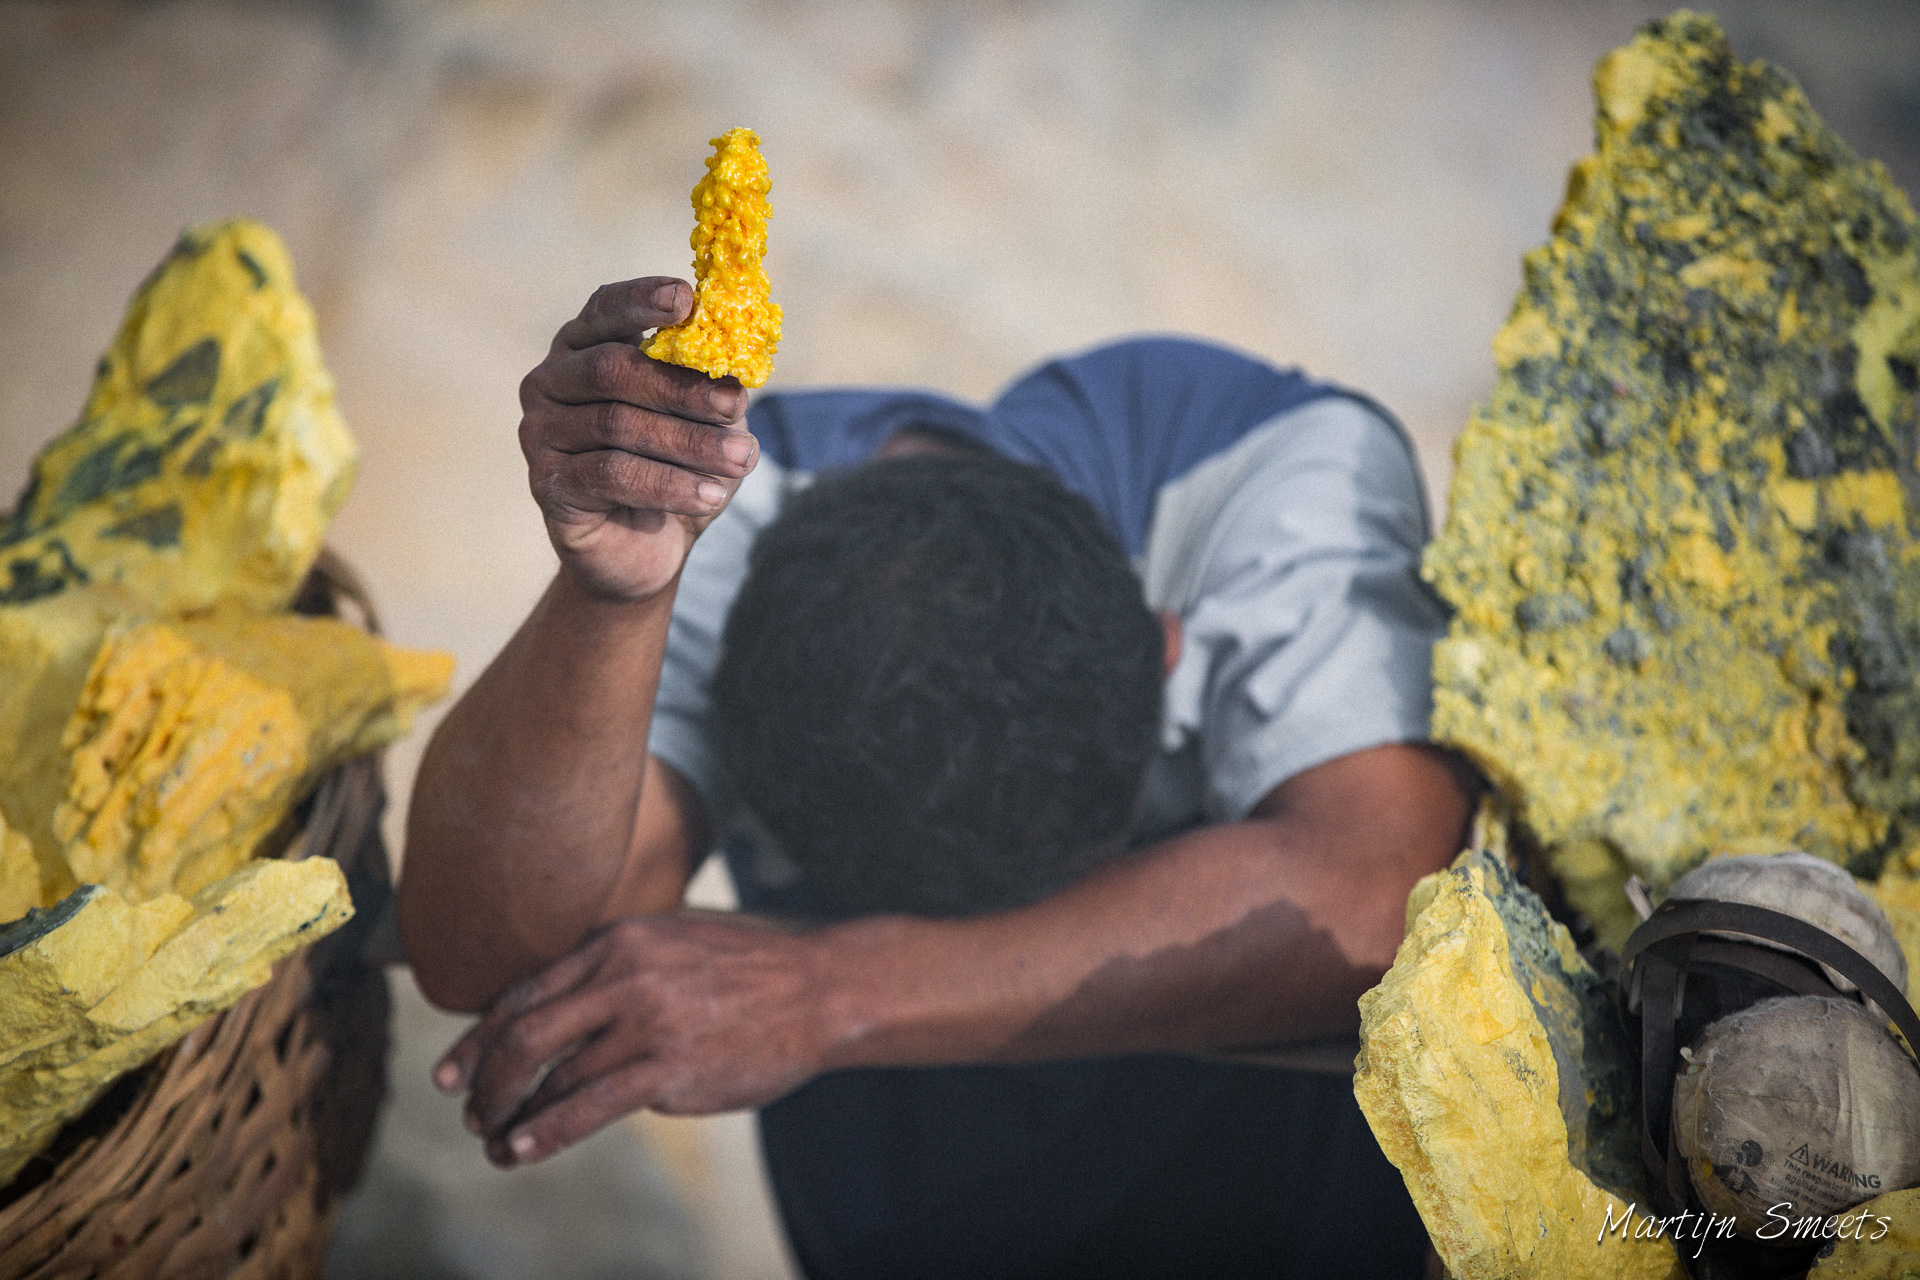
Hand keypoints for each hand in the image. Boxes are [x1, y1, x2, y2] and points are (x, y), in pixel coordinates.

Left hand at [432, 913, 834, 1166]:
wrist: (817, 989)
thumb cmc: (746, 970)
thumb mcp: (671, 941)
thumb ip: (614, 967)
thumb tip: (553, 1008)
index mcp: (617, 939)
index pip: (524, 990)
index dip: (478, 1037)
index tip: (453, 1070)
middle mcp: (624, 974)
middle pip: (524, 1032)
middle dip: (485, 1079)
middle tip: (469, 1109)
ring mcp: (647, 1022)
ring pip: (551, 1075)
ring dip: (510, 1115)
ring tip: (495, 1141)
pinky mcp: (670, 1069)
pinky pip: (588, 1107)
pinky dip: (544, 1132)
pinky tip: (522, 1149)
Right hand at [519, 278, 759, 602]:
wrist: (643, 547)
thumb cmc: (674, 467)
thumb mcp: (703, 422)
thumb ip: (712, 391)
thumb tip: (737, 382)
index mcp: (585, 346)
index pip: (606, 310)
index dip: (642, 301)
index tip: (686, 300)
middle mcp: (551, 381)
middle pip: (613, 370)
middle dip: (683, 389)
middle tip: (736, 406)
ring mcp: (541, 432)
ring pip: (618, 425)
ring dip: (689, 444)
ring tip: (741, 460)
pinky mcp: (548, 484)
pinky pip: (611, 476)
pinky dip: (668, 485)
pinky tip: (710, 496)